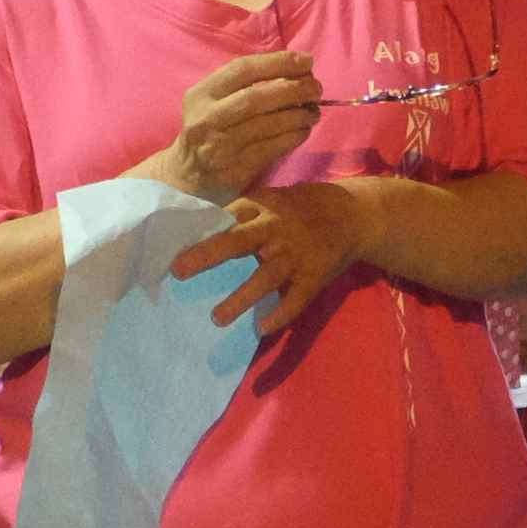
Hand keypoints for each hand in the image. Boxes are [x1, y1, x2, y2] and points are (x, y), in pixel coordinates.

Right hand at [156, 48, 324, 205]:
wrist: (187, 175)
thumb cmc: (210, 129)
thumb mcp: (215, 102)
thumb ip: (246, 85)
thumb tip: (297, 71)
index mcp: (201, 94)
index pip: (242, 69)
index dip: (278, 62)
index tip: (307, 61)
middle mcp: (207, 118)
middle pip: (255, 98)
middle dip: (292, 89)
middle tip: (316, 88)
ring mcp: (219, 146)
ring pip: (266, 125)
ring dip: (298, 115)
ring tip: (314, 111)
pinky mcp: (234, 169)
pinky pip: (272, 149)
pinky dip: (293, 137)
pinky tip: (304, 130)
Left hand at [174, 180, 373, 339]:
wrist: (357, 214)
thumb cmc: (303, 208)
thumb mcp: (273, 199)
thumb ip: (242, 214)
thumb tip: (194, 227)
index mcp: (263, 208)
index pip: (224, 217)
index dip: (197, 231)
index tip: (168, 247)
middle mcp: (277, 229)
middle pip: (238, 241)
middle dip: (208, 255)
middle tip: (178, 271)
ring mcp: (297, 254)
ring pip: (266, 277)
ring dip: (241, 298)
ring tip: (216, 318)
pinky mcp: (315, 275)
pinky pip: (296, 299)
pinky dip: (280, 314)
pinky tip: (261, 328)